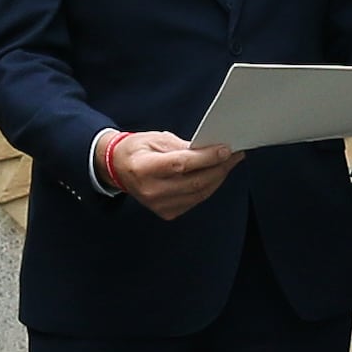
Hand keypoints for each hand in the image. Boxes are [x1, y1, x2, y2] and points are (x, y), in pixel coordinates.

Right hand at [104, 131, 238, 216]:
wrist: (118, 169)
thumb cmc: (135, 151)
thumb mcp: (156, 139)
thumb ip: (183, 146)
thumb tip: (209, 149)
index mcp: (145, 169)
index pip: (182, 164)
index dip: (207, 158)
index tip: (225, 149)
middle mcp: (152, 191)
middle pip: (195, 182)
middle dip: (219, 167)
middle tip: (234, 155)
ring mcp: (159, 205)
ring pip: (199, 193)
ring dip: (217, 177)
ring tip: (228, 163)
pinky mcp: (167, 212)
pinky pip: (195, 200)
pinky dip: (208, 187)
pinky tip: (214, 175)